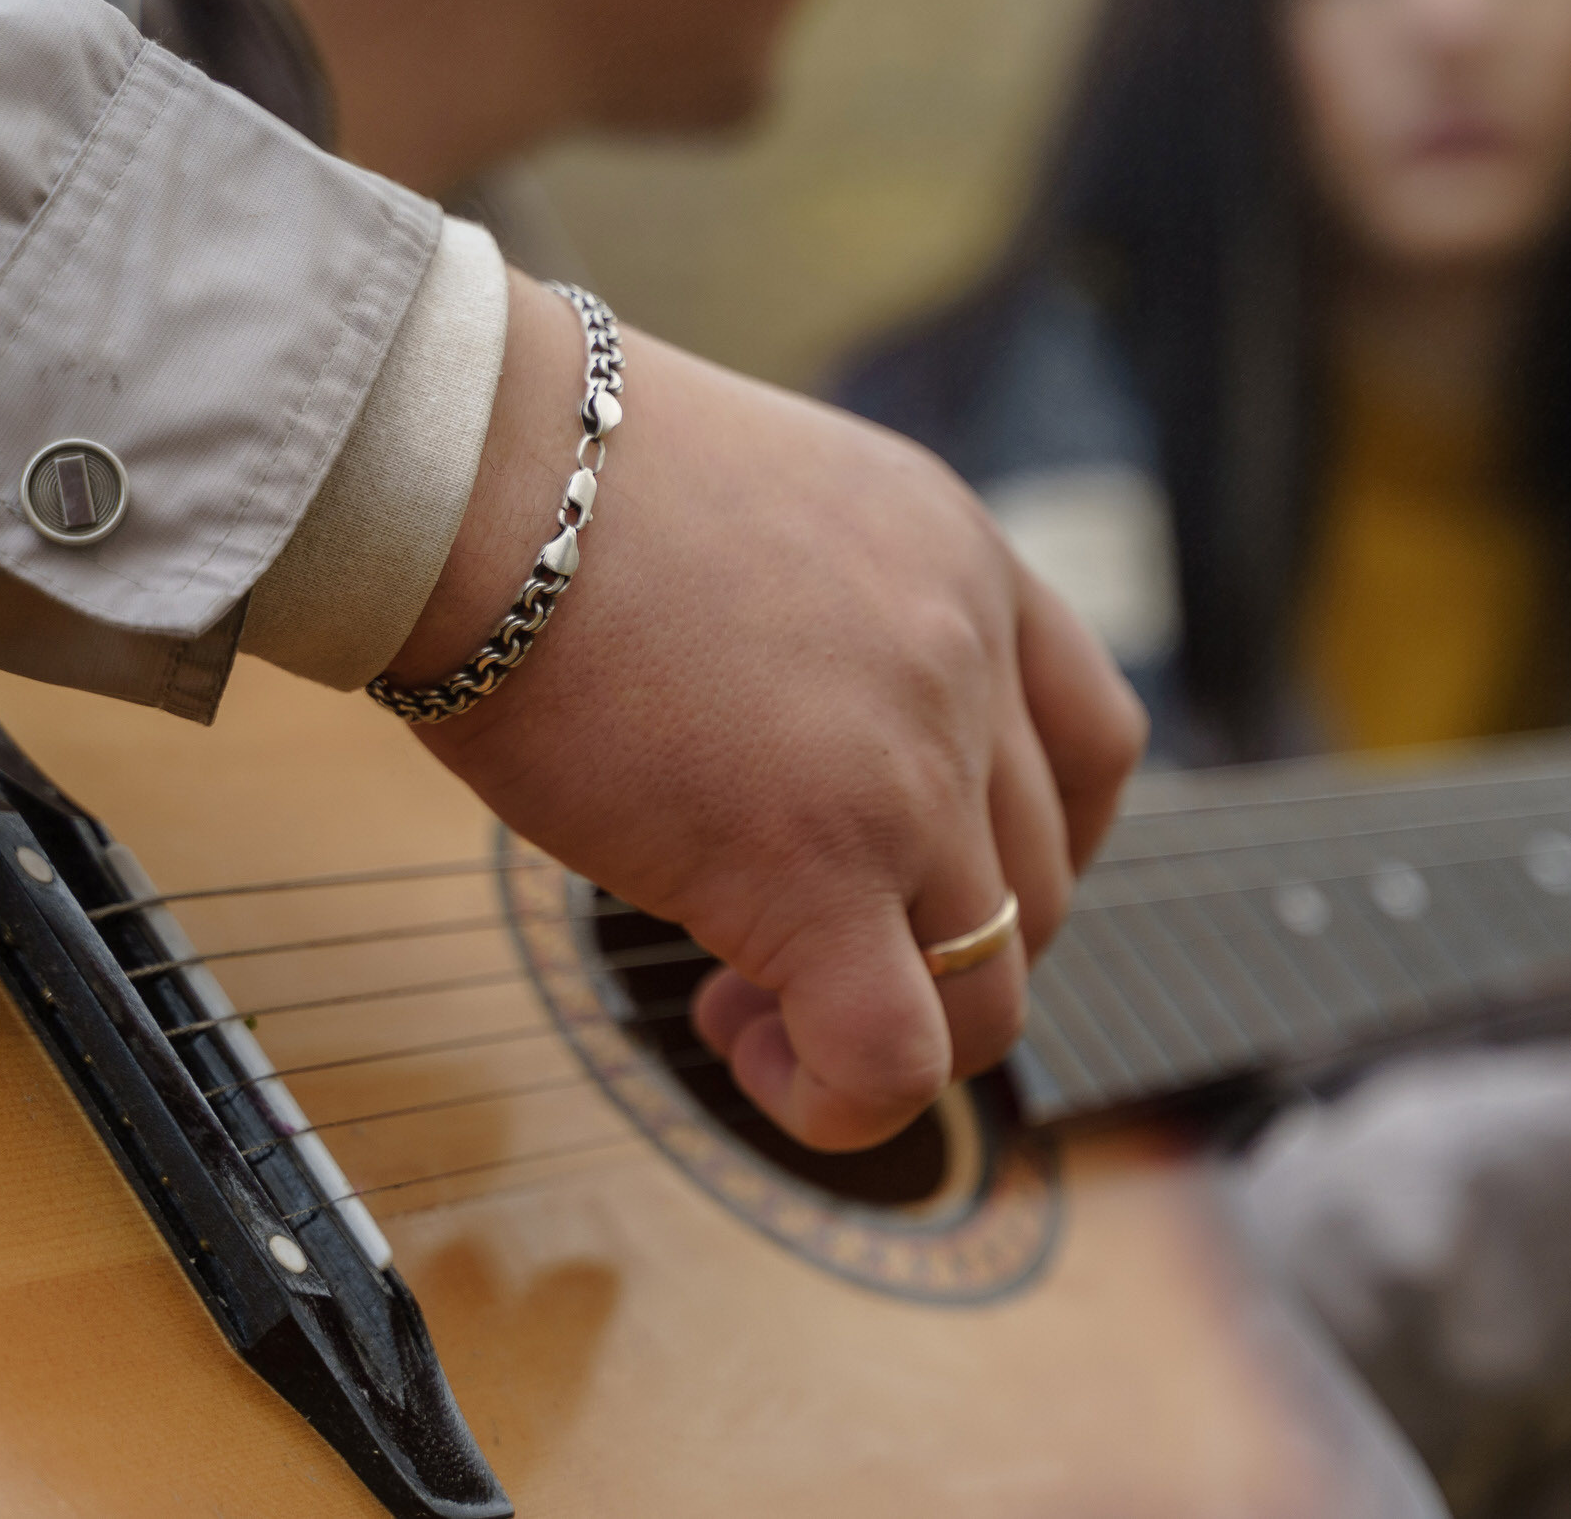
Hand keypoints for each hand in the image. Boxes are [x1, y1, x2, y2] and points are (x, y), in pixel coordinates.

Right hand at [386, 273, 1146, 1149]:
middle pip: (1039, 886)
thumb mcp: (777, 511)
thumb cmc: (558, 490)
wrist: (473, 470)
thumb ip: (847, 621)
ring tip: (746, 1000)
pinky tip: (749, 1050)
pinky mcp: (816, 873)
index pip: (1097, 749)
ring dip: (887, 1027)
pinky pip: (896, 1057)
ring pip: (989, 989)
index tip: (928, 875)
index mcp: (969, 567)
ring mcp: (911, 775)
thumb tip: (807, 749)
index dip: (1034, 848)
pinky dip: (842, 1101)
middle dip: (935, 948)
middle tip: (795, 943)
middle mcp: (970, 667)